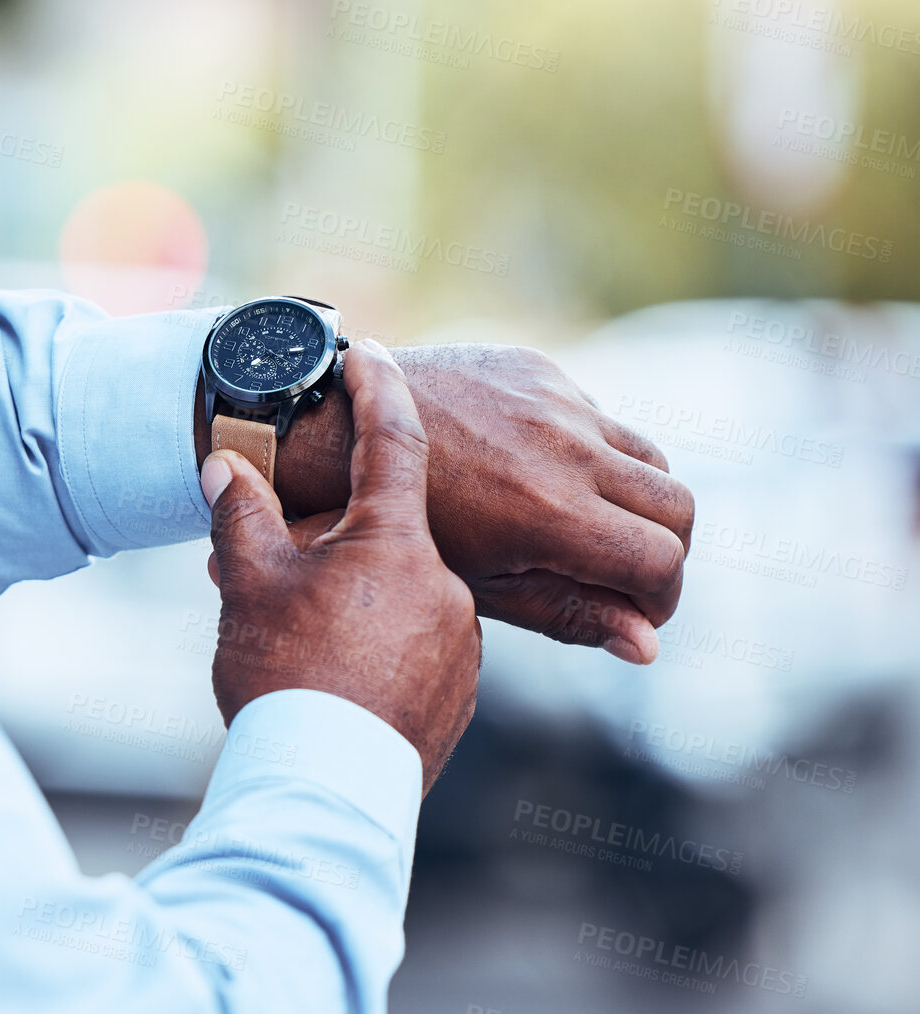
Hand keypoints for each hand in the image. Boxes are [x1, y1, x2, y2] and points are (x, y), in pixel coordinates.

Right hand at [201, 341, 480, 791]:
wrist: (324, 789)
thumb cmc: (286, 678)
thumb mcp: (249, 583)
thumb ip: (242, 514)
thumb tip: (225, 466)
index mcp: (396, 543)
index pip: (394, 440)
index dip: (377, 390)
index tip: (367, 354)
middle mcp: (446, 584)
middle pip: (392, 531)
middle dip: (341, 537)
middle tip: (287, 565)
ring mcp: (461, 641)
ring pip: (405, 591)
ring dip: (361, 595)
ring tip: (306, 636)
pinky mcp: (460, 691)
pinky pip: (420, 642)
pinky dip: (383, 641)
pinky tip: (342, 671)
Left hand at [398, 345, 691, 663]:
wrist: (335, 428)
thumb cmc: (399, 525)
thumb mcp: (479, 584)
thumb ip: (569, 613)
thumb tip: (647, 645)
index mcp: (548, 512)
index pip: (661, 561)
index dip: (661, 599)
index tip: (638, 612)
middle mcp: (564, 447)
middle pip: (678, 505)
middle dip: (667, 550)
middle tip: (628, 575)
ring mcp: (554, 400)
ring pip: (650, 456)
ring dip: (637, 499)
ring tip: (589, 527)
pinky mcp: (538, 367)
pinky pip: (600, 416)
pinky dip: (592, 452)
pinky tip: (541, 474)